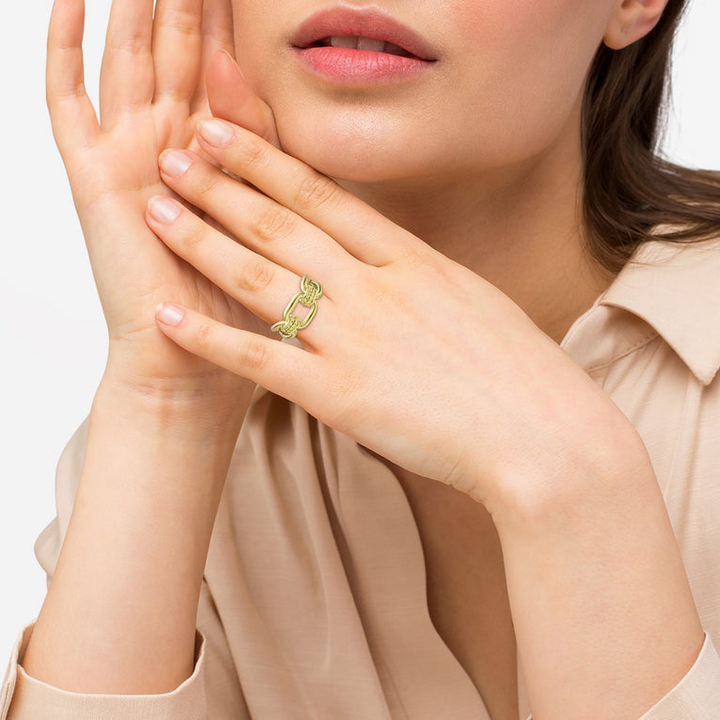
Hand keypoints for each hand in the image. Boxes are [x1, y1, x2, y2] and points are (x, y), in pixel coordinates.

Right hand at [47, 0, 276, 396]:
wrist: (198, 355)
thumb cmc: (238, 295)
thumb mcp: (264, 208)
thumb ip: (257, 141)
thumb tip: (235, 65)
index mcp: (215, 150)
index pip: (220, 62)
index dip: (226, 15)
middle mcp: (170, 142)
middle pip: (174, 48)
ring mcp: (127, 155)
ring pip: (125, 59)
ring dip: (131, 5)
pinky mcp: (93, 177)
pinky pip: (68, 104)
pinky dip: (64, 52)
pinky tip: (72, 1)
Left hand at [145, 119, 638, 507]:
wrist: (544, 436)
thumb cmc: (520, 373)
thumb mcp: (472, 301)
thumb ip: (419, 278)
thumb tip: (387, 262)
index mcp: (412, 260)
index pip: (325, 196)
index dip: (269, 161)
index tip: (229, 132)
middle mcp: (376, 288)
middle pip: (283, 223)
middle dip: (221, 183)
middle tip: (172, 151)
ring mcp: (355, 339)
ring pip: (262, 277)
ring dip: (202, 240)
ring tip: (155, 210)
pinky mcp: (341, 397)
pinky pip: (262, 360)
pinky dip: (210, 338)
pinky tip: (168, 316)